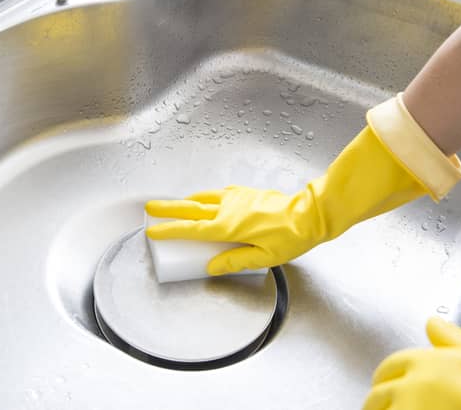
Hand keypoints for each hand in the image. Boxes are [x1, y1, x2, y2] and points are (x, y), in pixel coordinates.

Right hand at [146, 185, 324, 274]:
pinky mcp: (245, 193)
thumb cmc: (291, 237)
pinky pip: (219, 194)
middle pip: (190, 208)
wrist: (309, 214)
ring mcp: (236, 198)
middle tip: (150, 208)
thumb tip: (212, 267)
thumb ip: (235, 261)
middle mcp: (229, 209)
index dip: (170, 230)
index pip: (192, 230)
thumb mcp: (264, 258)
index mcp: (229, 227)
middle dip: (168, 209)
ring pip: (203, 198)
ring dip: (186, 201)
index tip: (154, 231)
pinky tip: (206, 201)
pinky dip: (206, 197)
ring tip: (174, 204)